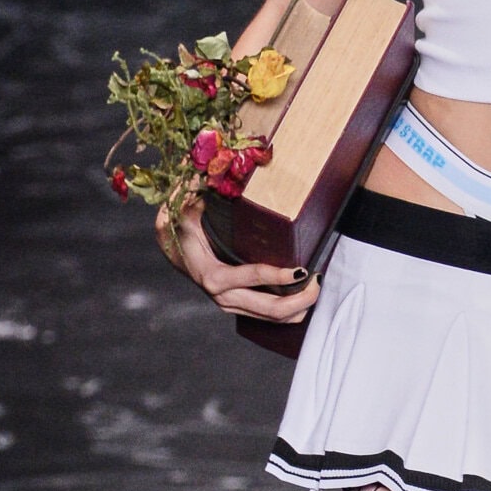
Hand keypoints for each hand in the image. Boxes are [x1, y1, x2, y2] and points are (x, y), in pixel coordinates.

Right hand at [159, 197, 320, 326]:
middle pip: (269, 309)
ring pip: (272, 317)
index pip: (252, 277)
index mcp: (213, 275)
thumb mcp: (182, 210)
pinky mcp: (238, 306)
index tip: (302, 269)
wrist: (172, 253)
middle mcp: (223, 296)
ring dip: (299, 307)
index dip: (278, 275)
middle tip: (318, 282)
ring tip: (316, 287)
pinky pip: (268, 317)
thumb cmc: (179, 229)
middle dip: (300, 299)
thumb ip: (191, 195)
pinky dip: (290, 310)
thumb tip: (204, 173)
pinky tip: (305, 296)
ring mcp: (231, 304)